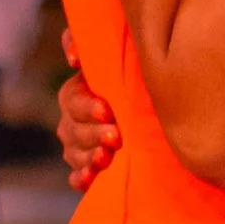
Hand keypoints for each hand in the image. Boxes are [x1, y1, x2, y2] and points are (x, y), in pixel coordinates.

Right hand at [57, 35, 120, 187]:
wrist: (152, 112)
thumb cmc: (135, 77)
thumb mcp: (121, 56)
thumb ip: (92, 45)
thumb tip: (73, 56)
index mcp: (80, 91)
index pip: (72, 97)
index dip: (85, 105)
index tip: (106, 110)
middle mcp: (74, 118)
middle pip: (74, 128)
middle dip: (94, 132)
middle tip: (116, 136)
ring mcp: (78, 144)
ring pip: (74, 152)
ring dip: (89, 156)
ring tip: (106, 158)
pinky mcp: (87, 167)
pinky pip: (76, 176)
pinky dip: (81, 178)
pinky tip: (90, 178)